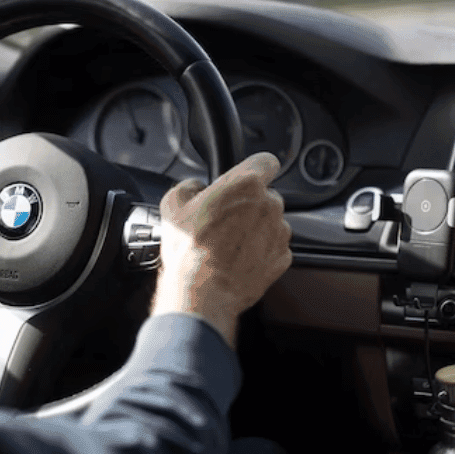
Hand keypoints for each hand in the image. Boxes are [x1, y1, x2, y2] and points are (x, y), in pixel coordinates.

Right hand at [153, 152, 292, 347]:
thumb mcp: (172, 205)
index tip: (247, 178)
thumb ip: (188, 186)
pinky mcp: (282, 257)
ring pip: (272, 221)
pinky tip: (239, 258)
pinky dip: (261, 250)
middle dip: (250, 203)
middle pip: (266, 195)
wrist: (201, 292)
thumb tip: (195, 187)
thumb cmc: (188, 249)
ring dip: (256, 228)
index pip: (266, 161)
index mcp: (246, 184)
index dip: (255, 168)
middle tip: (226, 219)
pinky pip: (274, 246)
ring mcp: (279, 232)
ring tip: (230, 243)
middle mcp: (269, 205)